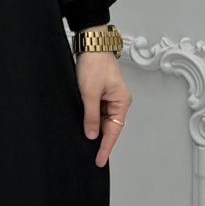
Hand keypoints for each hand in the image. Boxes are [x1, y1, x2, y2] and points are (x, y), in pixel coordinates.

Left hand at [75, 52, 130, 168]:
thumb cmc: (94, 64)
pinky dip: (90, 119)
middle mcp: (118, 101)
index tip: (99, 161)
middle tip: (91, 157)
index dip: (106, 147)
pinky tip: (83, 126)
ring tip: (84, 143)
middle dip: (100, 141)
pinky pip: (96, 111)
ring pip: (102, 120)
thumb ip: (91, 116)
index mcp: (121, 101)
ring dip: (94, 129)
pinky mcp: (100, 93)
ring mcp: (109, 97)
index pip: (114, 131)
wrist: (90, 44)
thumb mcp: (90, 93)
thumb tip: (92, 134)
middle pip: (110, 127)